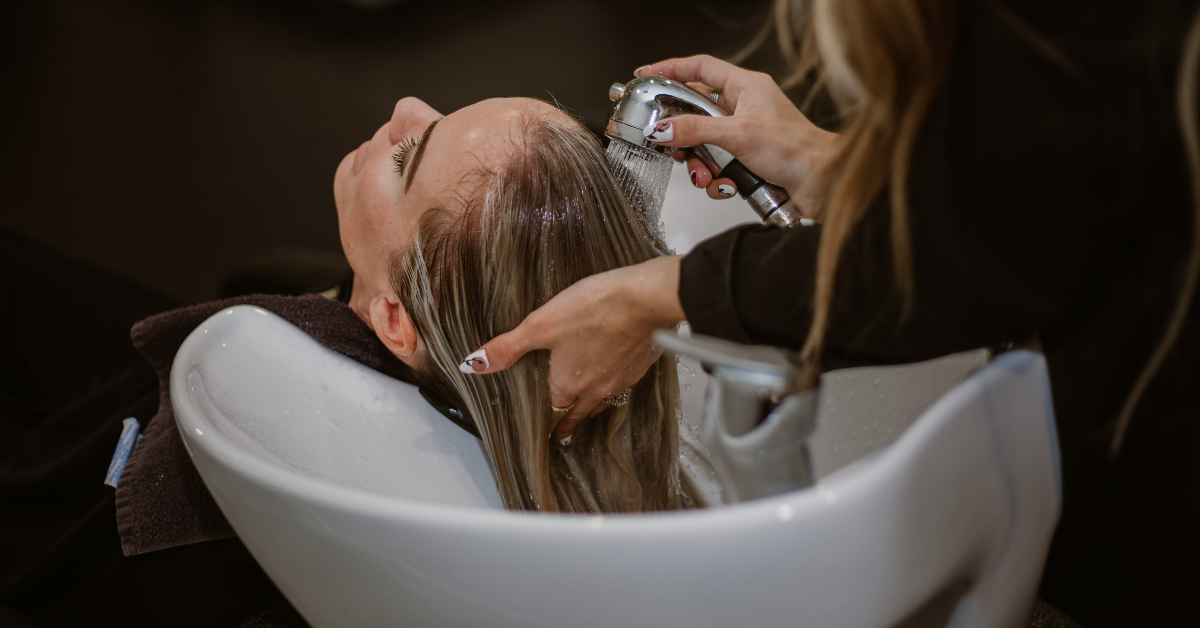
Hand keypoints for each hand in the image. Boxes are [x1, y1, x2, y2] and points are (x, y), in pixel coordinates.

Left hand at [458, 256, 684, 438]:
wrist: (645, 300)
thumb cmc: (594, 309)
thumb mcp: (541, 324)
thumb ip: (507, 347)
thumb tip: (473, 364)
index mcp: (567, 383)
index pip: (554, 412)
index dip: (549, 424)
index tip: (547, 434)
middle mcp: (595, 388)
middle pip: (579, 413)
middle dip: (569, 423)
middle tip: (564, 433)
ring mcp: (621, 379)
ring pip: (603, 402)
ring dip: (592, 408)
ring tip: (587, 411)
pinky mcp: (640, 366)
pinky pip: (624, 385)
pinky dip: (615, 386)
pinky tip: (616, 375)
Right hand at [636, 55, 836, 214]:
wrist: (821, 183)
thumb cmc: (797, 149)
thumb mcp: (737, 135)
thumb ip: (695, 131)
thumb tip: (663, 129)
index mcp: (745, 87)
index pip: (700, 68)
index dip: (671, 69)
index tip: (646, 75)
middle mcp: (744, 107)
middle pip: (695, 113)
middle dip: (683, 136)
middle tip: (671, 145)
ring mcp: (744, 134)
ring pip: (703, 145)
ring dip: (700, 165)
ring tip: (706, 176)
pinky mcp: (746, 159)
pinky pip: (716, 166)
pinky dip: (716, 180)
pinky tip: (726, 186)